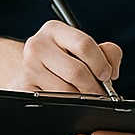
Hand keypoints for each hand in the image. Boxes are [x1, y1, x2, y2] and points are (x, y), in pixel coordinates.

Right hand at [6, 21, 121, 94]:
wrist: (29, 71)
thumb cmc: (64, 60)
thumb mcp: (84, 50)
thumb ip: (108, 53)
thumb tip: (111, 70)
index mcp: (54, 30)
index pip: (84, 44)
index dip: (101, 63)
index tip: (107, 75)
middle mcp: (38, 45)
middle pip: (76, 71)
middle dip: (94, 87)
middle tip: (101, 94)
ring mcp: (27, 66)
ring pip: (66, 90)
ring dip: (82, 98)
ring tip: (86, 97)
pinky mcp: (23, 87)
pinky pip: (54, 101)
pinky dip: (67, 105)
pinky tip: (69, 101)